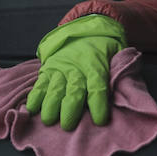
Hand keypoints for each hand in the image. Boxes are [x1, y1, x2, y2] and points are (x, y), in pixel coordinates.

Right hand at [26, 15, 125, 129]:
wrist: (84, 29)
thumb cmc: (104, 49)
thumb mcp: (117, 55)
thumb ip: (119, 72)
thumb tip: (125, 91)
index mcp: (96, 66)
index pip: (98, 86)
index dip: (98, 104)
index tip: (99, 120)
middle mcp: (76, 68)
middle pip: (74, 90)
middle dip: (70, 109)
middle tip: (67, 126)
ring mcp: (60, 69)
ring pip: (54, 88)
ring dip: (50, 105)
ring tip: (48, 120)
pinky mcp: (47, 70)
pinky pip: (40, 84)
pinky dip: (35, 96)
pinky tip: (31, 109)